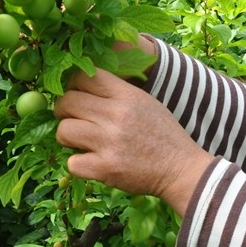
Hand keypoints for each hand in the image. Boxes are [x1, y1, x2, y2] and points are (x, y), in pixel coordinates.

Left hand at [54, 66, 213, 215]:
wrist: (181, 169)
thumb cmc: (163, 135)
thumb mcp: (146, 102)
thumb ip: (117, 92)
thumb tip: (81, 87)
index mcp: (127, 96)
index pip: (84, 76)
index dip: (74, 85)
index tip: (77, 95)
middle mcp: (116, 115)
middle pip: (67, 102)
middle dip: (65, 111)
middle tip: (74, 120)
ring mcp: (109, 143)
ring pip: (64, 131)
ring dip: (69, 138)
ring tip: (82, 142)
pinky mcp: (105, 169)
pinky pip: (71, 163)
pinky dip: (78, 164)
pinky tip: (92, 162)